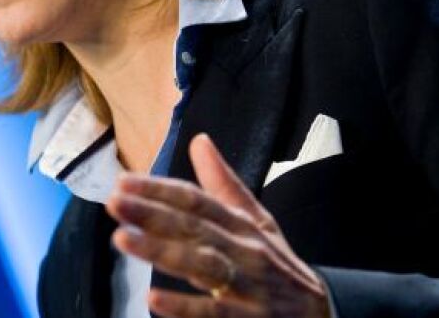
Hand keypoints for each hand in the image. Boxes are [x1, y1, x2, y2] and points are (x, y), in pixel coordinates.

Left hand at [106, 134, 330, 317]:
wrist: (324, 313)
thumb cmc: (278, 264)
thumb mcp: (257, 221)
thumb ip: (223, 184)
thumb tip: (199, 139)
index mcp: (242, 225)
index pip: (198, 201)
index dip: (161, 190)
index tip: (123, 182)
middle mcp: (245, 250)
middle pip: (196, 228)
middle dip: (153, 214)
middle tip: (114, 202)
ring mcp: (249, 286)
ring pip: (203, 265)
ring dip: (163, 252)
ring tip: (123, 239)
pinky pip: (216, 314)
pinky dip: (186, 307)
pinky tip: (154, 300)